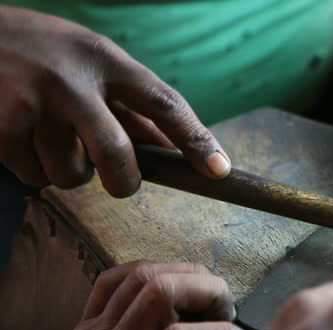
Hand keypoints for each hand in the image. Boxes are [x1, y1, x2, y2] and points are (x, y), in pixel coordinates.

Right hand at [0, 6, 229, 196]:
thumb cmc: (40, 52)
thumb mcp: (89, 60)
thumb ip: (127, 102)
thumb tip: (172, 147)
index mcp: (104, 58)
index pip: (163, 103)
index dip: (196, 140)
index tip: (219, 170)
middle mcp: (72, 79)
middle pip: (117, 154)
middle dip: (124, 181)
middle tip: (121, 182)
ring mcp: (34, 102)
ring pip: (72, 174)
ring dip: (68, 172)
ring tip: (50, 139)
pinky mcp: (2, 125)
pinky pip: (34, 175)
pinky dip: (32, 169)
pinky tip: (21, 138)